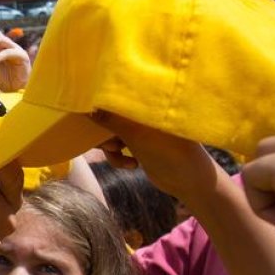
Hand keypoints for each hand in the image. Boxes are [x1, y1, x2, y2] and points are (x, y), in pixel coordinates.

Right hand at [93, 111, 221, 207]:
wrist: (189, 182)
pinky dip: (118, 157)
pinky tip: (132, 165)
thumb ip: (111, 120)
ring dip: (110, 146)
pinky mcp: (137, 144)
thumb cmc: (170, 152)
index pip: (117, 92)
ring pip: (109, 132)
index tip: (87, 108)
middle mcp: (141, 110)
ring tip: (121, 154)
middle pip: (109, 113)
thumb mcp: (137, 136)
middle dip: (103, 129)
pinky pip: (115, 147)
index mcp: (146, 100)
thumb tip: (85, 107)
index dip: (101, 99)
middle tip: (109, 141)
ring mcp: (139, 128)